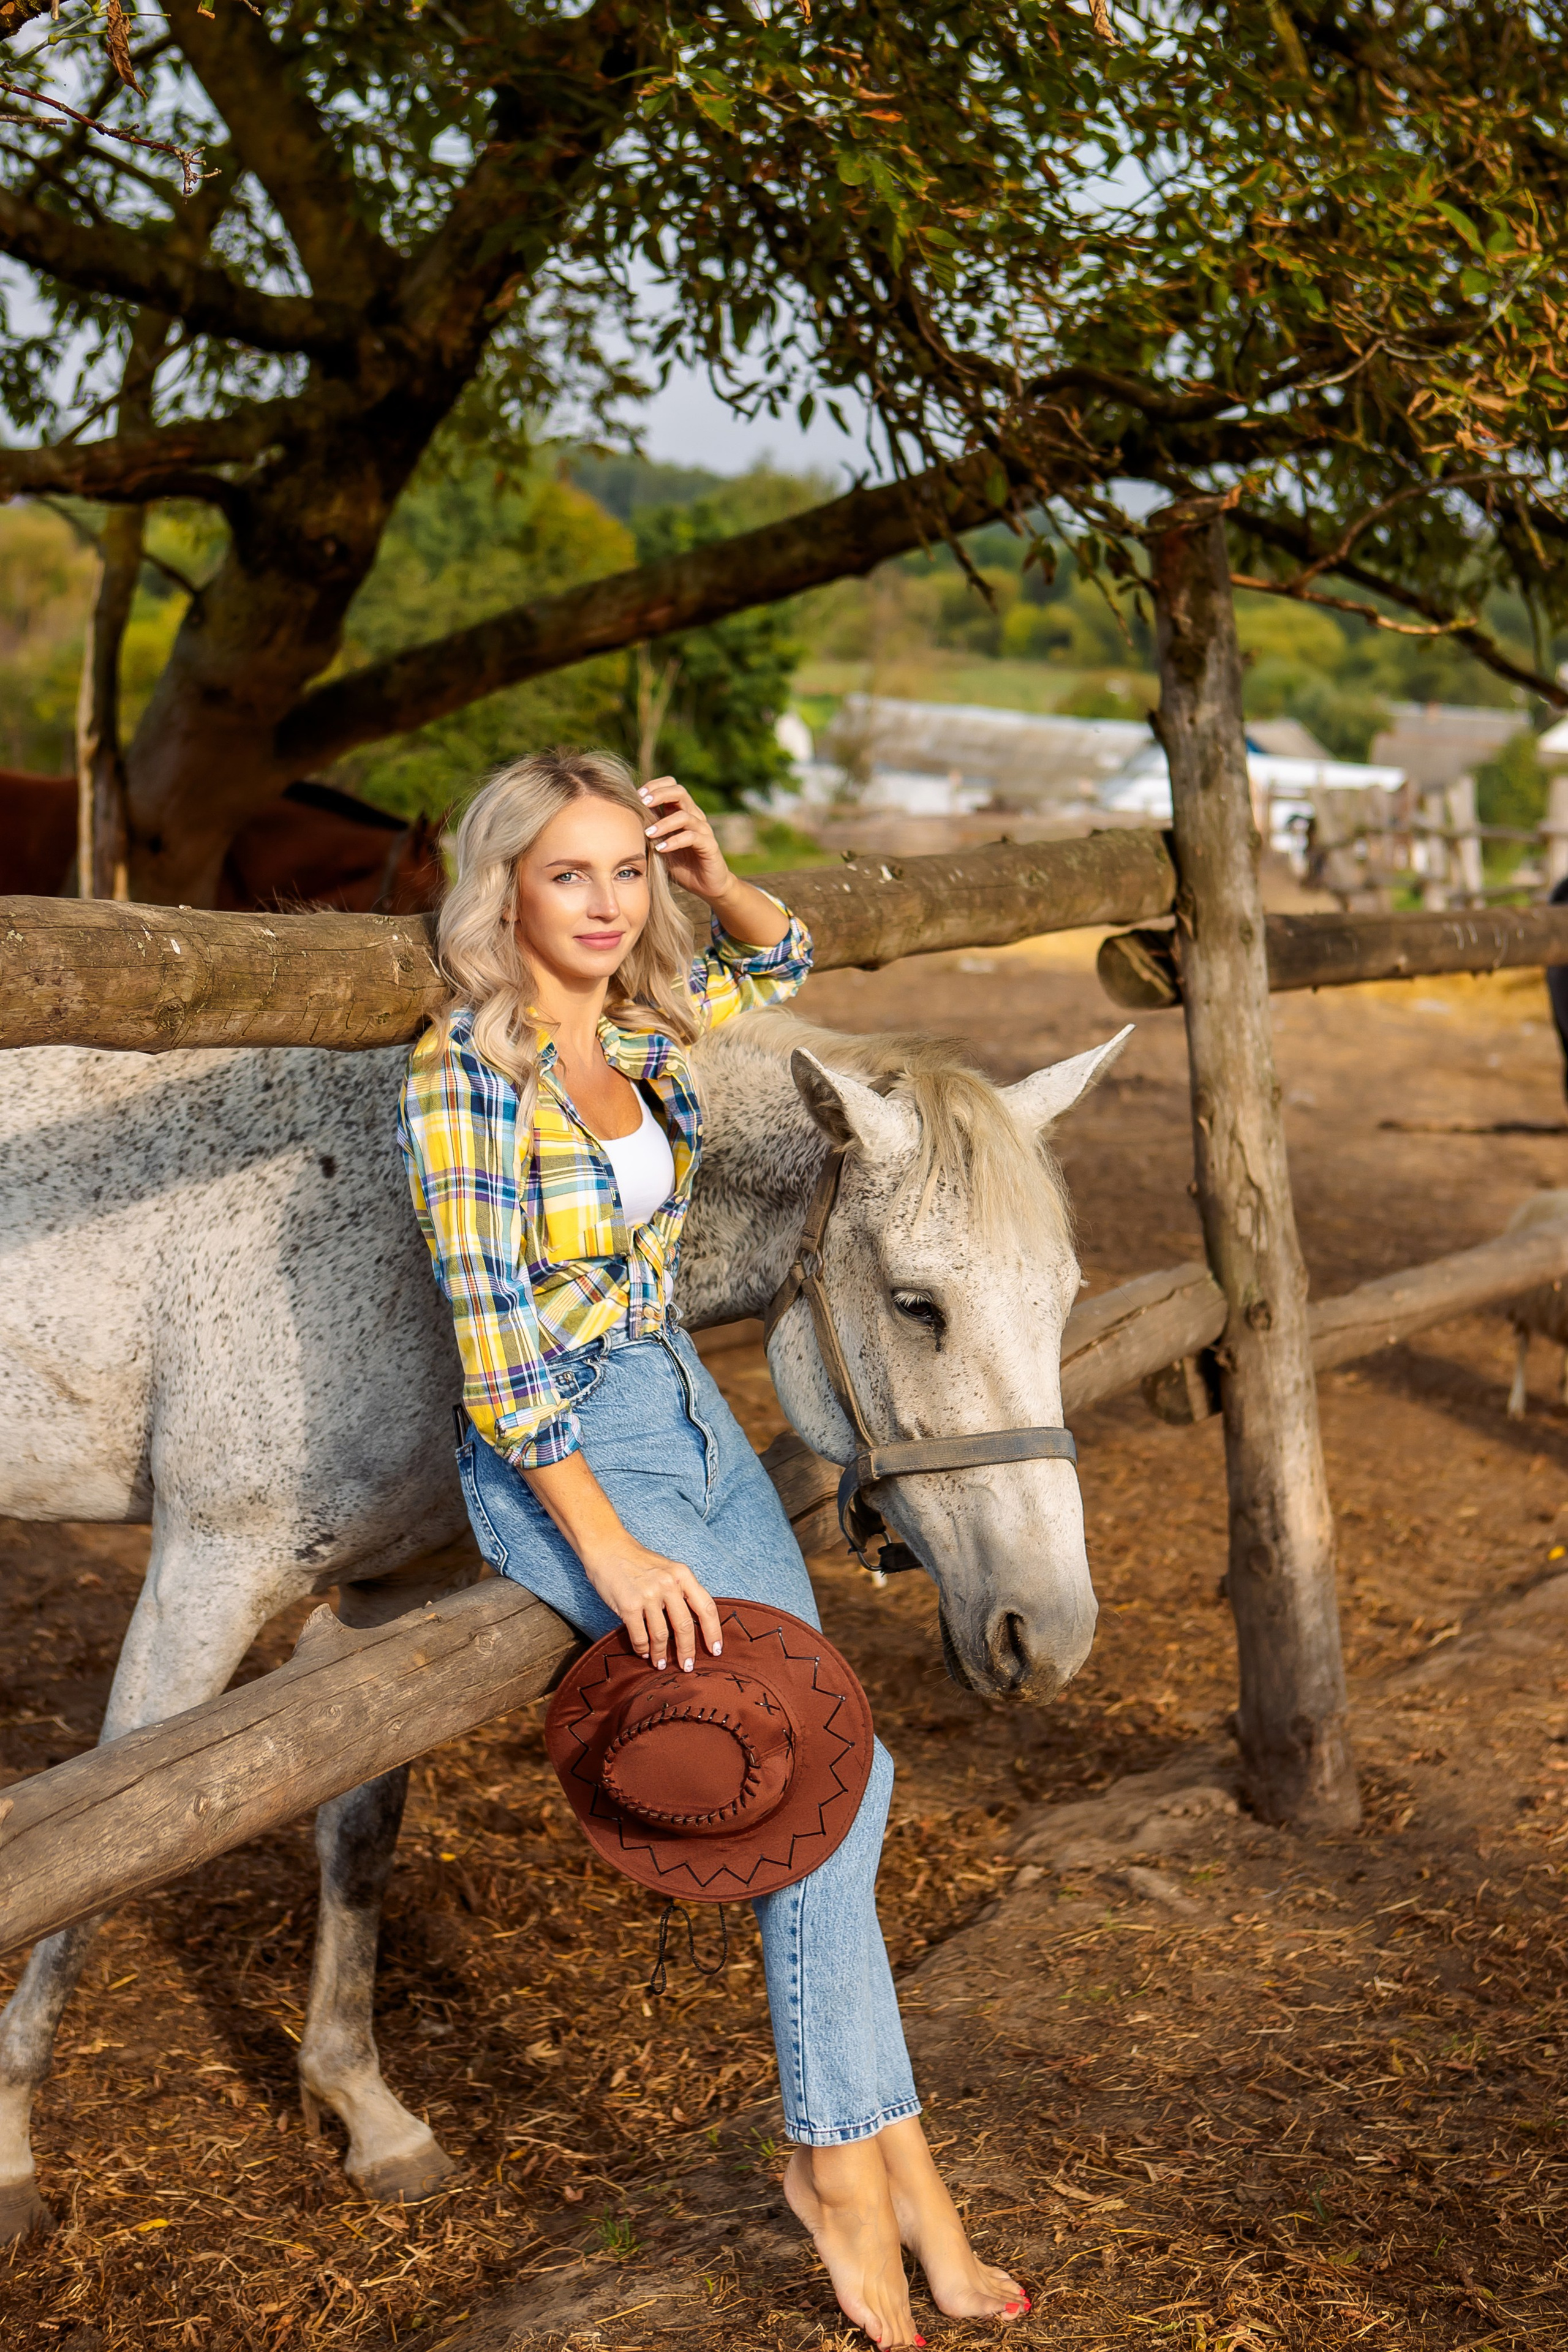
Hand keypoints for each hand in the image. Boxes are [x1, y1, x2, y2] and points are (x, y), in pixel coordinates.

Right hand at [582, 1536, 723, 1671]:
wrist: (607, 1547)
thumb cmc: (638, 1561)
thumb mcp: (668, 1569)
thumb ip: (680, 1591)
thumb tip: (692, 1624)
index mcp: (683, 1575)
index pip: (706, 1608)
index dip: (713, 1632)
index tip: (716, 1650)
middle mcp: (669, 1584)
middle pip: (685, 1626)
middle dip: (687, 1651)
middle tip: (687, 1667)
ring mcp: (648, 1594)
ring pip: (661, 1635)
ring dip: (661, 1654)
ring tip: (661, 1664)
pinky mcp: (628, 1605)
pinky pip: (640, 1635)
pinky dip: (642, 1648)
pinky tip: (643, 1652)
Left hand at [639, 776, 729, 901]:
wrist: (705, 886)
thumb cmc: (680, 865)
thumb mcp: (660, 846)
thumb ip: (650, 831)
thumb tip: (627, 818)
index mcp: (682, 812)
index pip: (671, 786)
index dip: (655, 786)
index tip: (637, 795)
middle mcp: (694, 817)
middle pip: (679, 792)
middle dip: (659, 795)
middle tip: (642, 803)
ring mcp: (703, 830)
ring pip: (684, 815)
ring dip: (663, 823)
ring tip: (648, 833)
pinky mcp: (709, 846)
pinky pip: (692, 837)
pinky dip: (674, 841)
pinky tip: (660, 849)